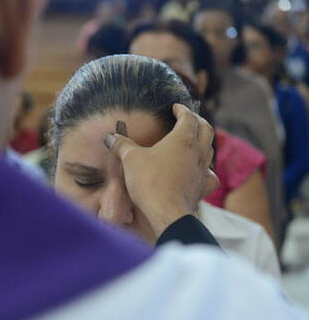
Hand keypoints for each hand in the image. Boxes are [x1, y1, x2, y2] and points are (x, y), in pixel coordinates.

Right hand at [104, 104, 218, 236]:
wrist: (166, 212)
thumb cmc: (149, 181)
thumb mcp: (130, 159)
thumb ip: (121, 145)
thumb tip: (109, 137)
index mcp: (182, 139)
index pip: (188, 117)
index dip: (182, 110)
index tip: (175, 107)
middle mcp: (197, 152)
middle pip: (206, 130)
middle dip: (198, 121)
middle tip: (189, 118)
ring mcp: (202, 170)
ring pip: (210, 150)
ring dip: (203, 142)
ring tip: (194, 141)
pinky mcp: (202, 187)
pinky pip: (210, 175)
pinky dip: (206, 170)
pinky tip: (201, 172)